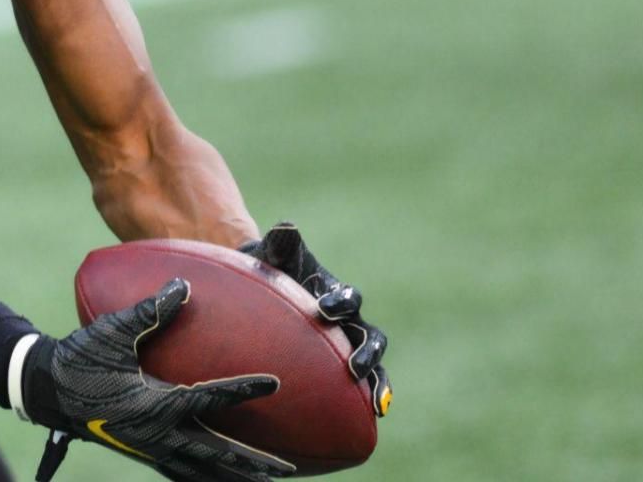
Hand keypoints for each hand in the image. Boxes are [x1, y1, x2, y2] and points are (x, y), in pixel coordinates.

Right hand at [21, 279, 292, 481]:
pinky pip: (180, 469)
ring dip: (231, 475)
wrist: (45, 390)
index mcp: (154, 405)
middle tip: (285, 471)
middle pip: (214, 453)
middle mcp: (157, 433)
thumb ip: (148, 310)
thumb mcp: (110, 332)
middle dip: (250, 464)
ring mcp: (149, 446)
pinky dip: (203, 475)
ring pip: (199, 468)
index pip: (209, 397)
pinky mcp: (141, 449)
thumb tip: (183, 285)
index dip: (243, 389)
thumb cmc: (78, 359)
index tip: (275, 383)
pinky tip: (216, 476)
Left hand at [242, 223, 391, 417]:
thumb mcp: (275, 256)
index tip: (323, 309)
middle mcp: (350, 320)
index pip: (348, 297)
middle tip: (353, 367)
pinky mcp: (340, 364)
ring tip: (376, 404)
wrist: (266, 289)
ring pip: (374, 364)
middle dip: (366, 351)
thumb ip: (283, 244)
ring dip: (377, 381)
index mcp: (336, 292)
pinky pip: (360, 385)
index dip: (339, 302)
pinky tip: (373, 416)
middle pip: (370, 335)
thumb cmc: (271, 271)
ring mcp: (347, 344)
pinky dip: (369, 398)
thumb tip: (285, 226)